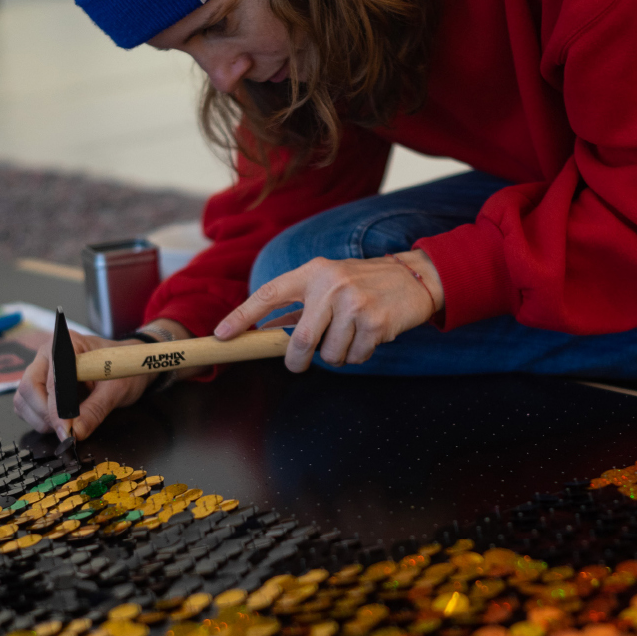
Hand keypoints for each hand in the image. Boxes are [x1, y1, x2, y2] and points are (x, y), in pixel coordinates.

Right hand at [13, 332, 152, 440]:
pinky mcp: (39, 384)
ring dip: (40, 419)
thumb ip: (96, 409)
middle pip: (28, 387)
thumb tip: (76, 432)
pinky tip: (58, 422)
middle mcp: (48, 354)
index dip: (55, 407)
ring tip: (65, 426)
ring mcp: (41, 369)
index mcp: (68, 344)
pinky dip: (38, 420)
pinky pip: (25, 405)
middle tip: (67, 430)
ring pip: (23, 399)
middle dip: (45, 414)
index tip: (65, 429)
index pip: (52, 378)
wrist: (127, 363)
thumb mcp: (117, 388)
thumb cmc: (123, 367)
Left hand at [214, 250, 443, 370]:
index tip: (222, 335)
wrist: (414, 277)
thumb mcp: (329, 283)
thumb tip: (265, 333)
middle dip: (297, 360)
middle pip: (300, 340)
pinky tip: (368, 336)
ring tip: (349, 336)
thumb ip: (299, 306)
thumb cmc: (363, 284)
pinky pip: (354, 357)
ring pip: (329, 354)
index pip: (268, 294)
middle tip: (299, 363)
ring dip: (336, 356)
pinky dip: (358, 355)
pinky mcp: (375, 322)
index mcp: (312, 272)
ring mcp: (354, 303)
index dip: (242, 316)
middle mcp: (331, 284)